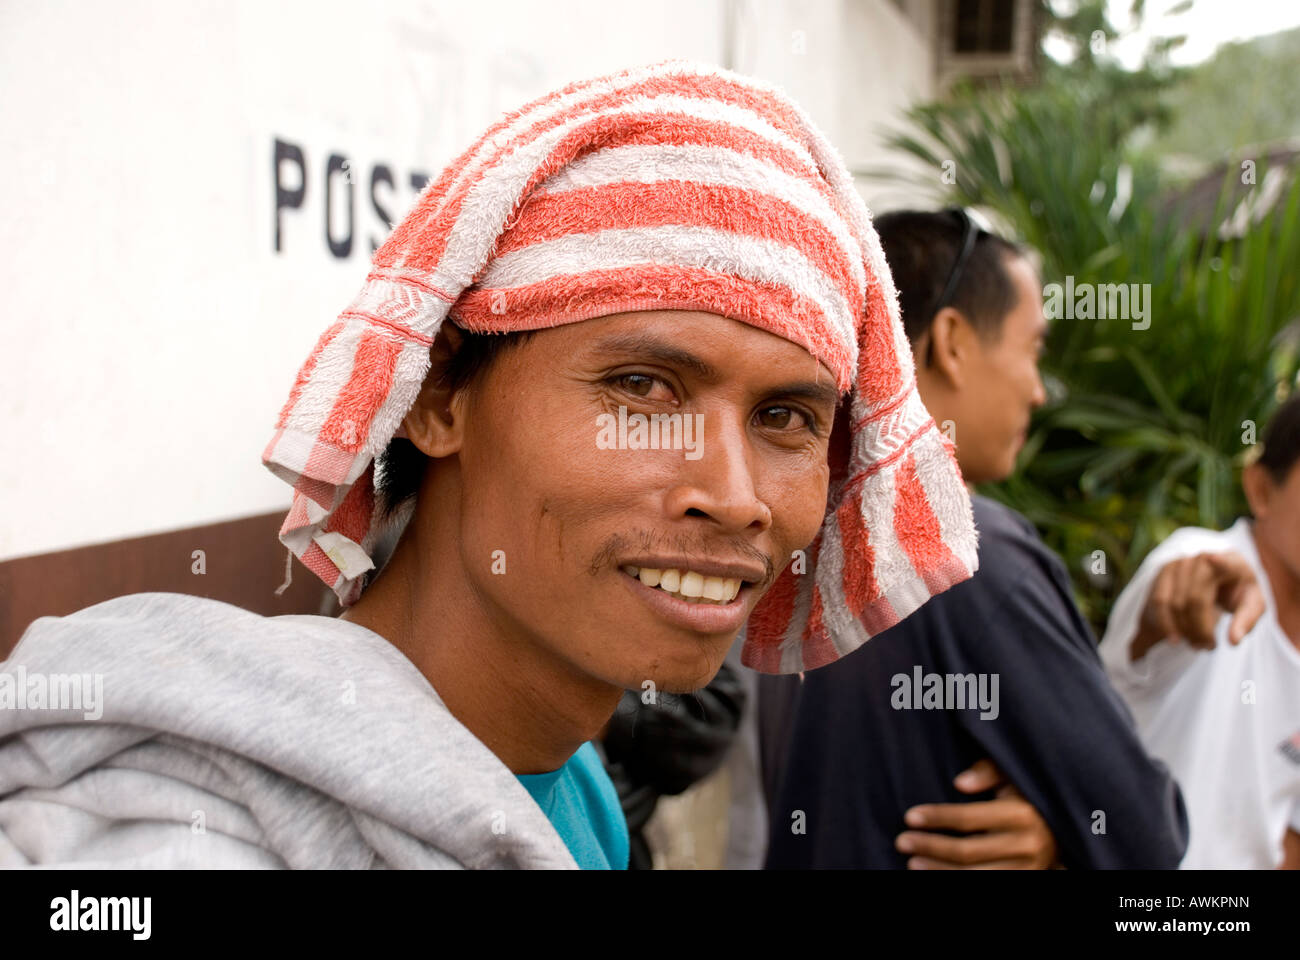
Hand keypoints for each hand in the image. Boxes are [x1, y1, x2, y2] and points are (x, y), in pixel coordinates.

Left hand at [896, 758, 1058, 868]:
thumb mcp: (1014, 777)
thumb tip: (960, 783)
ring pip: (974, 876)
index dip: (938, 818)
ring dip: (939, 871)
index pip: (970, 819)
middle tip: (901, 841)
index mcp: (1023, 815)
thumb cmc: (1028, 797)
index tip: (909, 816)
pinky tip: (935, 875)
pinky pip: (986, 887)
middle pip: (967, 852)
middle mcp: (1027, 846)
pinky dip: (957, 883)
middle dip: (930, 846)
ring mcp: (1027, 871)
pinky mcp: (1025, 882)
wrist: (1064, 832)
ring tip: (911, 863)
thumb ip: (988, 772)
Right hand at [1131, 551, 1265, 660]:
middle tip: (1208, 647)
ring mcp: (1179, 563)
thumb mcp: (1251, 604)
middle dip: (1200, 629)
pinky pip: (1159, 602)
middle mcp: (1201, 558)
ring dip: (1184, 629)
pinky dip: (1166, 624)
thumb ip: (1246, 620)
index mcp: (1232, 561)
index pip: (1225, 562)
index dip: (1219, 561)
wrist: (1216, 577)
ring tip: (1196, 645)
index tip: (1213, 558)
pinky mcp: (1163, 572)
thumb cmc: (1237, 592)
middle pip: (1195, 598)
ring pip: (1174, 602)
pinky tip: (1175, 639)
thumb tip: (1234, 641)